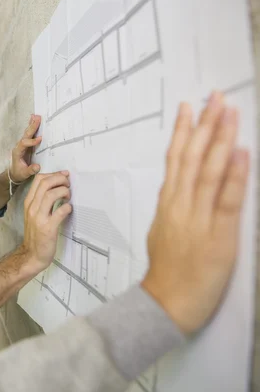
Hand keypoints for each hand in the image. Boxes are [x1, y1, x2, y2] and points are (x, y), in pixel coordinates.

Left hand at [9, 114, 42, 183]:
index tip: (40, 139)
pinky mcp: (26, 145)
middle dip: (32, 127)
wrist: (14, 173)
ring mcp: (22, 145)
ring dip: (32, 124)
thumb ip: (30, 170)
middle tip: (38, 118)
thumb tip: (37, 167)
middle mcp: (19, 146)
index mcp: (17, 152)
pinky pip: (29, 134)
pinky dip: (32, 127)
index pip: (24, 144)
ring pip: (27, 133)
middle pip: (25, 135)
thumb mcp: (24, 174)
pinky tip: (34, 119)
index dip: (31, 141)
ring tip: (36, 116)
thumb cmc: (19, 173)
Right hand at [20, 171, 71, 274]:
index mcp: (29, 203)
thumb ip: (42, 201)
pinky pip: (59, 213)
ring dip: (63, 191)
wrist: (32, 254)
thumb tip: (56, 187)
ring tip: (68, 195)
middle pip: (45, 184)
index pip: (38, 180)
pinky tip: (69, 209)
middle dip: (59, 179)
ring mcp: (39, 218)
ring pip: (50, 195)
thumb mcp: (34, 214)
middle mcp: (32, 208)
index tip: (63, 176)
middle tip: (68, 184)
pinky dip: (66, 208)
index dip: (53, 174)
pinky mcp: (47, 228)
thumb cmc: (36, 234)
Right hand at [142, 91, 249, 334]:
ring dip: (219, 139)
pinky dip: (234, 175)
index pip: (175, 160)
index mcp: (168, 204)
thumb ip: (171, 207)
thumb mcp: (161, 232)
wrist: (166, 304)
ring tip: (228, 112)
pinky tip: (240, 152)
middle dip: (204, 125)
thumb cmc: (166, 272)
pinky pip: (227, 201)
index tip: (190, 108)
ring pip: (208, 172)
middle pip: (192, 158)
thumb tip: (177, 188)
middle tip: (214, 97)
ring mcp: (198, 219)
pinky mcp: (218, 236)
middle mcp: (181, 206)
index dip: (183, 131)